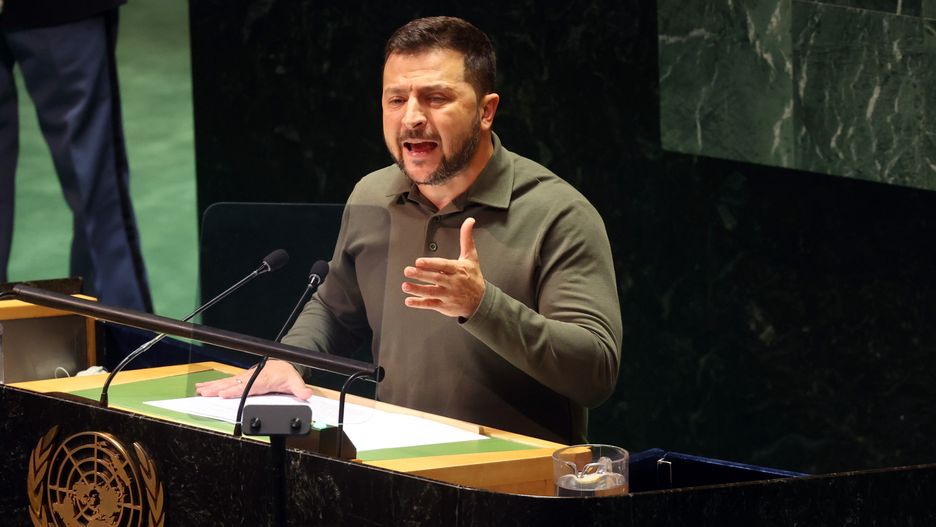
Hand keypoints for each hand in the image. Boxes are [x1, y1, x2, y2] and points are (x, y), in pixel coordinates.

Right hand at [194, 359, 313, 399]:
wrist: (284, 364)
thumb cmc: (287, 374)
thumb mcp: (296, 382)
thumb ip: (300, 389)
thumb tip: (307, 394)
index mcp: (264, 379)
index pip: (248, 386)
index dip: (236, 390)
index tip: (224, 394)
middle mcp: (252, 377)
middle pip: (234, 383)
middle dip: (219, 388)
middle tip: (205, 393)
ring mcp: (245, 377)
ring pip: (227, 381)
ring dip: (212, 386)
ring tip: (200, 390)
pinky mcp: (241, 378)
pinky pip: (226, 381)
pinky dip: (213, 384)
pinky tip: (203, 387)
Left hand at [402, 217, 484, 317]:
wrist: (481, 302)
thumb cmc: (474, 277)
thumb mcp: (472, 257)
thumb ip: (466, 239)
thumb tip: (469, 220)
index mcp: (458, 270)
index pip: (443, 265)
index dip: (431, 264)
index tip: (419, 262)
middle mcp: (453, 283)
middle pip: (435, 278)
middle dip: (421, 275)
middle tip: (408, 271)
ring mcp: (448, 295)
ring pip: (431, 292)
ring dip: (417, 289)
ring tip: (405, 286)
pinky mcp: (444, 305)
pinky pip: (430, 304)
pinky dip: (419, 303)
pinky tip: (408, 301)